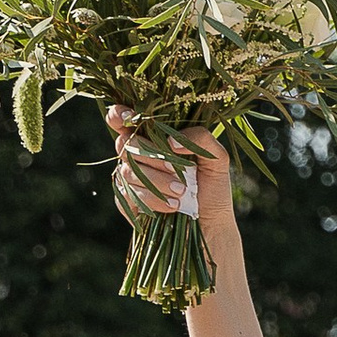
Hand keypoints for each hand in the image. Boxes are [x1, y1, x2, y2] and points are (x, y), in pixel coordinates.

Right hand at [107, 108, 232, 237]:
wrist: (211, 222)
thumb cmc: (212, 185)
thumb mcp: (216, 157)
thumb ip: (201, 138)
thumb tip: (171, 142)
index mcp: (152, 137)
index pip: (121, 118)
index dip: (119, 115)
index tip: (132, 118)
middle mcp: (136, 155)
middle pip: (125, 145)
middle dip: (154, 158)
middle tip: (178, 171)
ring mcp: (128, 179)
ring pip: (128, 172)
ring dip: (158, 182)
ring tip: (182, 191)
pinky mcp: (127, 202)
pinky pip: (128, 196)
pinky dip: (153, 200)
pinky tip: (173, 206)